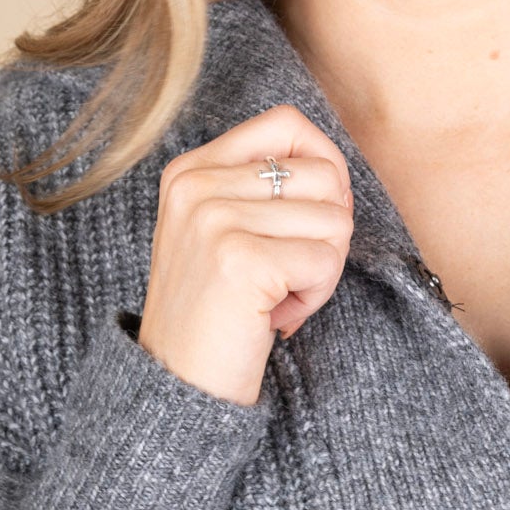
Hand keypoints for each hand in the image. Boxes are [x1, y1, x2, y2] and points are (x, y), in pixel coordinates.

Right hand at [137, 102, 354, 406]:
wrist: (175, 386)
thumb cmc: (213, 315)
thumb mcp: (221, 233)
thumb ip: (261, 190)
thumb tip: (335, 170)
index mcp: (190, 170)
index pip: (286, 123)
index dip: (323, 166)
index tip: (310, 219)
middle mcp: (197, 185)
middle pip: (324, 174)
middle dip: (327, 231)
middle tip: (290, 275)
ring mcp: (215, 219)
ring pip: (335, 218)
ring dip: (322, 270)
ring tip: (277, 298)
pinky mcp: (241, 260)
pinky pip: (325, 260)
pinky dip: (314, 296)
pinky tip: (275, 317)